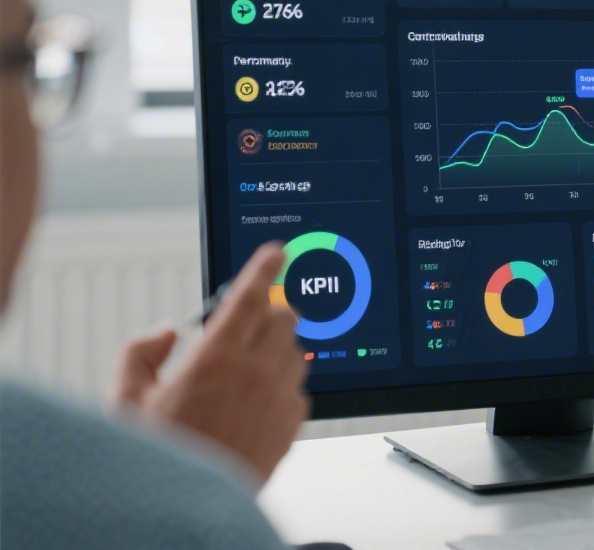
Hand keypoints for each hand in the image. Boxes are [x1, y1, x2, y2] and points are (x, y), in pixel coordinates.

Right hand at [112, 243, 308, 483]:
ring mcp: (280, 400)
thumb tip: (165, 333)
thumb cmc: (158, 458)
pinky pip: (299, 389)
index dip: (265, 266)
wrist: (188, 511)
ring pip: (296, 351)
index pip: (251, 294)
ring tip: (243, 370)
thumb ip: (140, 352)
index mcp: (217, 357)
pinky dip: (282, 386)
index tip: (276, 251)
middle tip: (248, 322)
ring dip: (276, 348)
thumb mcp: (125, 400)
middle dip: (269, 311)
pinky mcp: (293, 426)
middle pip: (284, 317)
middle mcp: (256, 373)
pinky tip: (254, 403)